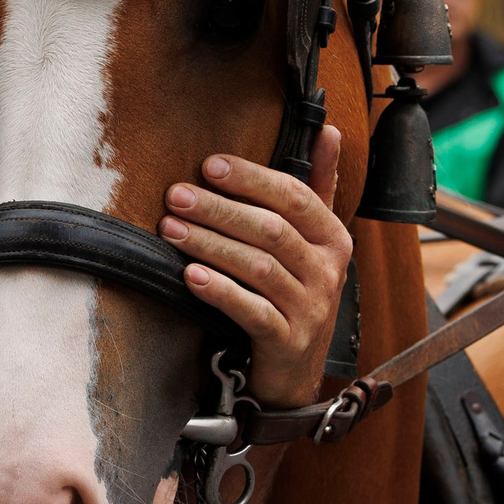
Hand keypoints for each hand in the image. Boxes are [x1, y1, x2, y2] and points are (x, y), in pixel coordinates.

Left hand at [160, 124, 352, 408]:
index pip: (295, 196)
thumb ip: (316, 188)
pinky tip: (190, 276)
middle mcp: (328, 271)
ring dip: (211, 245)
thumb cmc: (294, 294)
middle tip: (175, 196)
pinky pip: (253, 311)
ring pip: (259, 268)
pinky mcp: (287, 342)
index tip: (208, 164)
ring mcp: (310, 309)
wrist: (294, 373)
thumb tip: (328, 130)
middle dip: (220, 209)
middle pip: (272, 230)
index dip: (251, 178)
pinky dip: (221, 291)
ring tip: (170, 230)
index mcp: (333, 238)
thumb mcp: (312, 241)